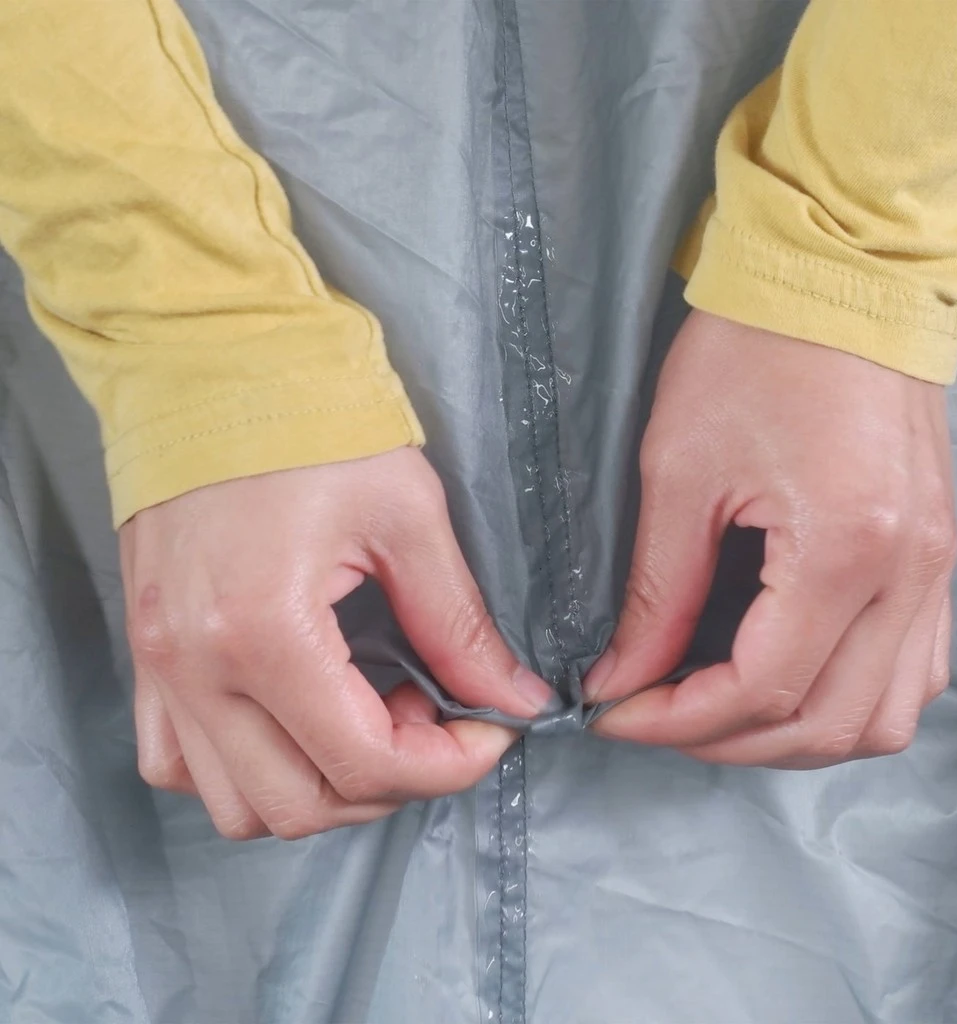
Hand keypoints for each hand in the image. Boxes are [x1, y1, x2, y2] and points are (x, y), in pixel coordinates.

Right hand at [122, 448, 551, 838]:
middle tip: (431, 716)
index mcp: (263, 628)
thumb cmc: (312, 422)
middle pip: (300, 804)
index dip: (446, 767)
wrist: (213, 365)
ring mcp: (158, 666)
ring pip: (236, 804)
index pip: (363, 762)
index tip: (487, 731)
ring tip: (368, 715)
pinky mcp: (146, 653)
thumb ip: (458, 623)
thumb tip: (510, 697)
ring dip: (319, 785)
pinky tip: (297, 721)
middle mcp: (194, 666)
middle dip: (390, 781)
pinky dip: (246, 771)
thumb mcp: (406, 516)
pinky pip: (178, 762)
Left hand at [584, 311, 955, 768]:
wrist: (836, 276)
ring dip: (794, 734)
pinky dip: (847, 697)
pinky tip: (788, 677)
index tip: (614, 713)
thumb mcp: (679, 472)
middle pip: (828, 725)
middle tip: (654, 718)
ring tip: (716, 713)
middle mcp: (911, 574)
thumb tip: (626, 676)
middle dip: (728, 741)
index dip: (677, 721)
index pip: (763, 690)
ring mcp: (936, 568)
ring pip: (882, 716)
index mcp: (847, 548)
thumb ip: (660, 592)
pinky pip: (912, 670)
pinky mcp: (934, 554)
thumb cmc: (751, 352)